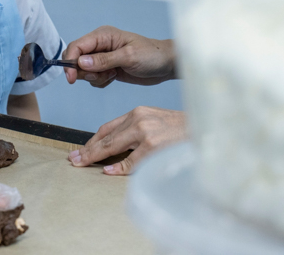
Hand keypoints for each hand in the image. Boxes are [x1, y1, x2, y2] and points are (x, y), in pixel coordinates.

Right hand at [63, 26, 175, 87]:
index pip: (76, 46)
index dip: (69, 61)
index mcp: (103, 36)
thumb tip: (80, 62)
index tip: (71, 78)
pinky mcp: (106, 68)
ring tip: (112, 75)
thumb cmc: (152, 55)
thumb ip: (103, 60)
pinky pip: (93, 78)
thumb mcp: (128, 57)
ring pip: (83, 70)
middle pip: (76, 59)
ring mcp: (102, 57)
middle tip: (101, 76)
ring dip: (95, 77)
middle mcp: (99, 45)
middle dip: (84, 72)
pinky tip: (114, 77)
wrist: (167, 65)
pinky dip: (101, 82)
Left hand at [68, 106, 185, 174]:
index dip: (92, 140)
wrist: (209, 129)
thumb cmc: (183, 130)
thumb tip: (116, 148)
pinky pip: (130, 162)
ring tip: (81, 164)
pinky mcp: (153, 147)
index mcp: (138, 113)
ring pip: (113, 147)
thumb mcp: (156, 122)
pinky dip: (117, 168)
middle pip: (106, 137)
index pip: (107, 128)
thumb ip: (137, 131)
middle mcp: (139, 120)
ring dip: (94, 157)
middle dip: (88, 150)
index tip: (81, 150)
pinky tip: (106, 171)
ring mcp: (146, 133)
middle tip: (74, 160)